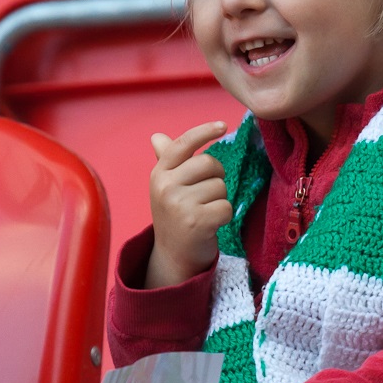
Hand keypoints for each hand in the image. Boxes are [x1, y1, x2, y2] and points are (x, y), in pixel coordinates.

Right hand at [145, 121, 232, 287]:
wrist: (173, 256)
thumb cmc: (175, 216)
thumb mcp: (166, 187)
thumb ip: (166, 161)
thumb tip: (156, 136)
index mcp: (159, 174)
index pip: (183, 144)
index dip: (204, 131)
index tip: (222, 126)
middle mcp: (165, 187)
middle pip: (209, 163)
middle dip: (216, 177)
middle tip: (206, 195)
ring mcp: (179, 204)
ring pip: (220, 186)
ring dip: (219, 200)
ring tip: (204, 213)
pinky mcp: (196, 222)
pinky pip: (226, 207)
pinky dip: (224, 217)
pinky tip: (211, 225)